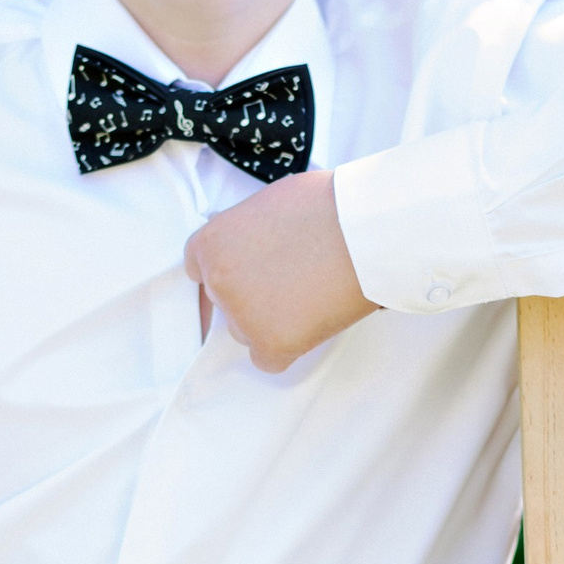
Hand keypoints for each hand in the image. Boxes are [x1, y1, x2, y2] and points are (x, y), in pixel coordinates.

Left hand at [184, 168, 375, 374]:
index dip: (228, 271)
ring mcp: (242, 315)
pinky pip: (268, 360)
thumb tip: (254, 247)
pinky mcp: (270, 343)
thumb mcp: (269, 203)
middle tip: (291, 280)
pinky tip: (311, 321)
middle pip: (225, 301)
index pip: (199, 268)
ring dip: (270, 321)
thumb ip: (248, 232)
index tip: (247, 275)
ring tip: (310, 295)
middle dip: (253, 294)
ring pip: (246, 330)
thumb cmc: (329, 207)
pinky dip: (287, 348)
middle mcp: (218, 280)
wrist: (364, 231)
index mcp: (212, 242)